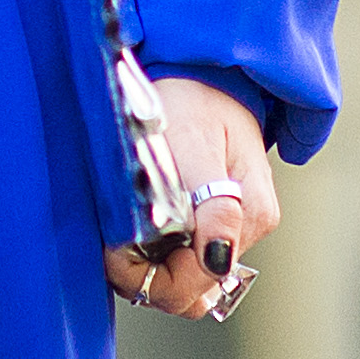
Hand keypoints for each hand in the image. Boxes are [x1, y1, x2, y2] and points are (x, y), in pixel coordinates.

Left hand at [106, 72, 279, 319]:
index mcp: (249, 214)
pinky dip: (151, 254)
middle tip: (110, 245)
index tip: (115, 251)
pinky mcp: (208, 218)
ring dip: (146, 269)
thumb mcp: (197, 144)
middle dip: (146, 278)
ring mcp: (228, 226)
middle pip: (191, 292)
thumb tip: (218, 261)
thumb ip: (212, 206)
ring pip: (184, 281)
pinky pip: (180, 259)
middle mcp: (244, 228)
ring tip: (118, 235)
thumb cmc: (191, 96)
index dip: (151, 277)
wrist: (193, 66)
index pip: (197, 283)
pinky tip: (133, 228)